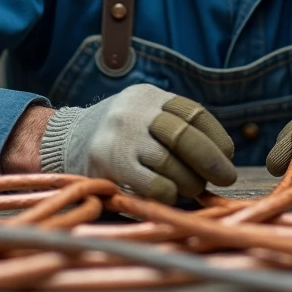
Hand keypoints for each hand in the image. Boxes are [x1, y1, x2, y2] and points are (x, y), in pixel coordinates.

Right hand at [39, 83, 235, 203]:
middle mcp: (134, 112)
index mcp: (148, 96)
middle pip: (185, 136)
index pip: (192, 113)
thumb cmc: (118, 136)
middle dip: (212, 161)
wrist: (63, 141)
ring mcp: (120, 137)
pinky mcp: (109, 164)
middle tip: (227, 177)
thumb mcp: (143, 116)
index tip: (228, 154)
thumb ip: (175, 127)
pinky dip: (170, 194)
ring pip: (172, 163)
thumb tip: (222, 156)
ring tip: (192, 187)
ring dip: (191, 182)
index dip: (216, 136)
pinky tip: (170, 194)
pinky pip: (155, 185)